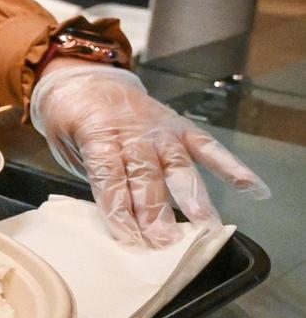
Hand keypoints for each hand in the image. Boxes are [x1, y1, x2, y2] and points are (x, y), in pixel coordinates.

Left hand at [29, 63, 268, 246]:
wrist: (82, 75)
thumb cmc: (70, 117)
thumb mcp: (66, 145)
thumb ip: (93, 175)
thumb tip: (120, 216)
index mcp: (98, 133)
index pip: (110, 176)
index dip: (119, 209)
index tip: (129, 239)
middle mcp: (133, 130)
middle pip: (146, 175)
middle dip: (155, 211)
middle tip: (164, 242)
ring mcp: (160, 127)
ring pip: (178, 164)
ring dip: (193, 196)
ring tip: (206, 225)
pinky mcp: (178, 125)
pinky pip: (207, 145)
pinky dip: (230, 166)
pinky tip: (252, 188)